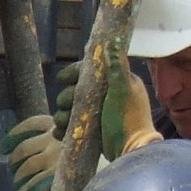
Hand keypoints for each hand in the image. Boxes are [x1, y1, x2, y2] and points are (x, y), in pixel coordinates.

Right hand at [8, 56, 159, 190]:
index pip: (89, 72)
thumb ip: (116, 66)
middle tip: (66, 105)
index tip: (63, 79)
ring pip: (71, 110)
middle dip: (66, 98)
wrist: (130, 152)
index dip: (73, 74)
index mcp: (115, 83)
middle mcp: (105, 97)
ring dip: (62, 115)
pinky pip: (71, 126)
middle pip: (76, 91)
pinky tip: (59, 132)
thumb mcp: (122, 89)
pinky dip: (63, 129)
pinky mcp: (91, 132)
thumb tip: (113, 39)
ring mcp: (98, 115)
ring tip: (62, 123)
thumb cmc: (128, 119)